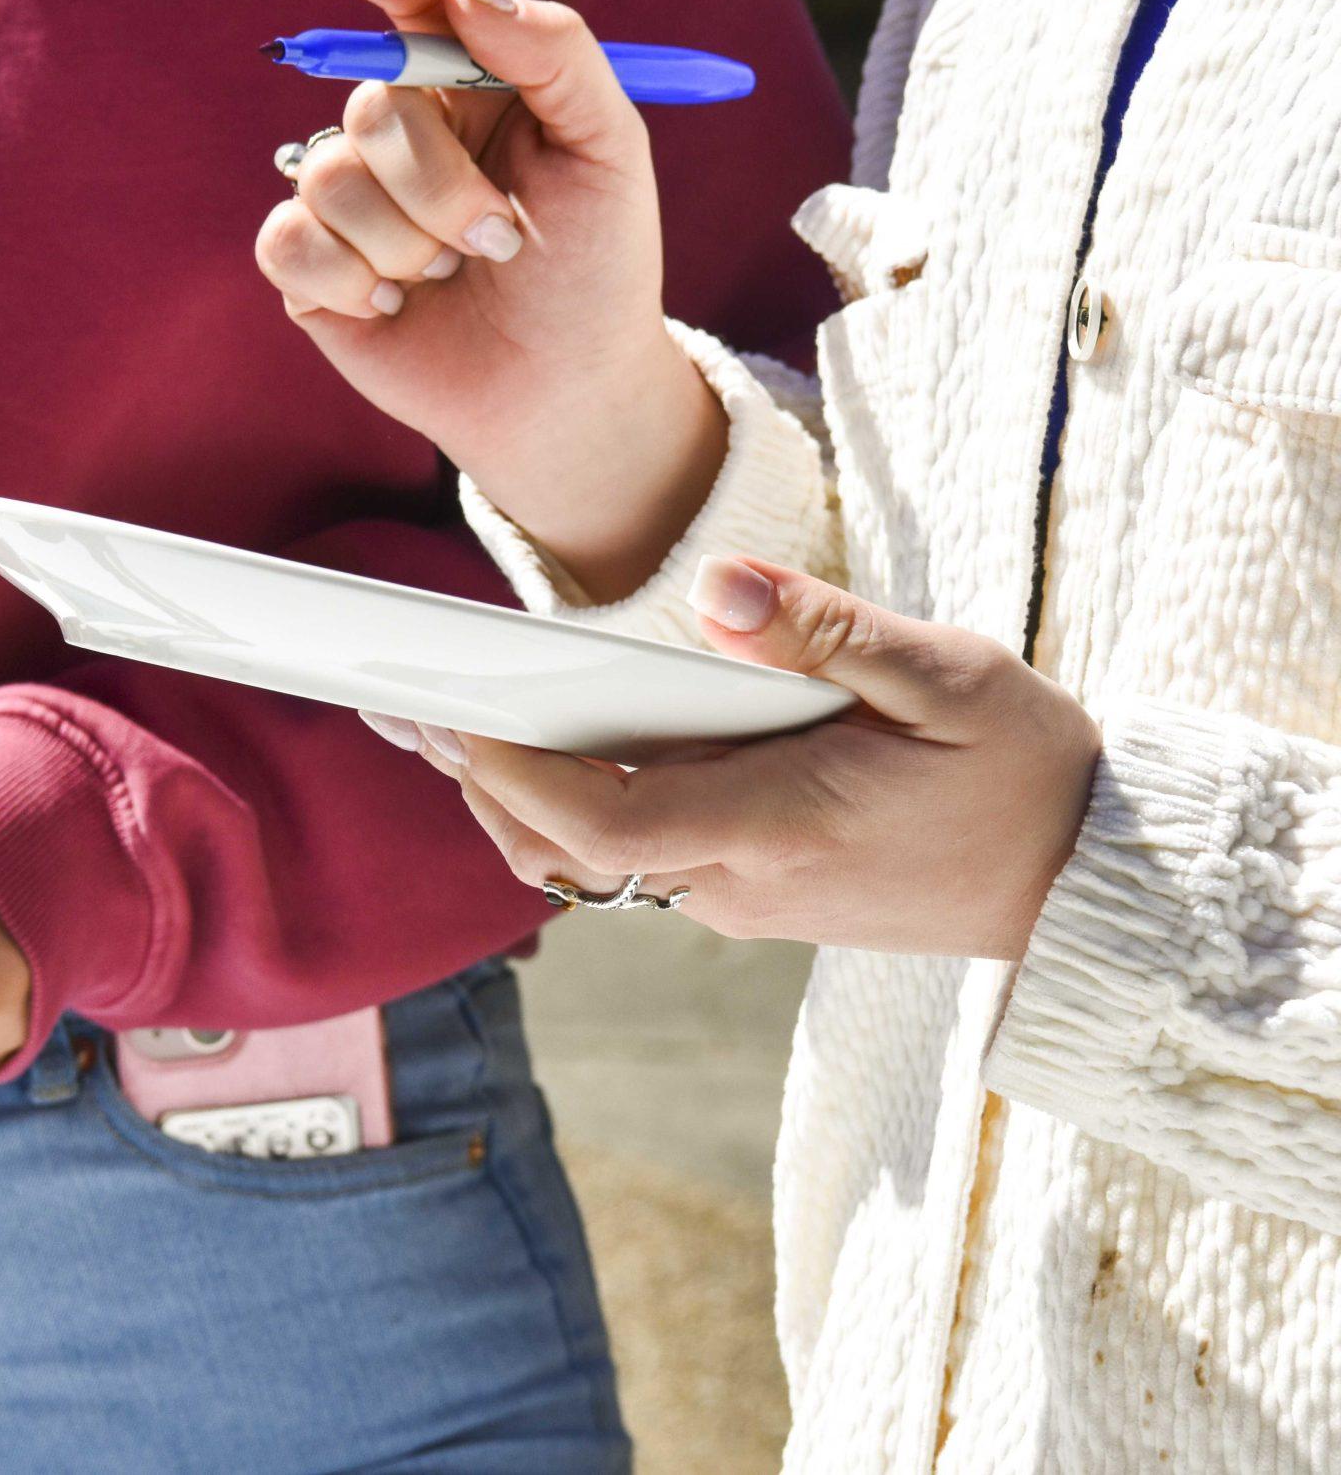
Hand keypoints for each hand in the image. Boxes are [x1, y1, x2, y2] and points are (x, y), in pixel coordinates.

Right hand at [253, 0, 724, 599]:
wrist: (565, 390)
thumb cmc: (594, 266)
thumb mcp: (607, 147)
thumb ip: (554, 51)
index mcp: (471, 84)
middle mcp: (402, 132)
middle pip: (372, 108)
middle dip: (440, 185)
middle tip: (500, 240)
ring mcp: (350, 200)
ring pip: (329, 180)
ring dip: (405, 244)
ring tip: (451, 278)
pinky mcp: (310, 269)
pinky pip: (287, 240)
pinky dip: (347, 279)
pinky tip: (393, 307)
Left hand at [435, 557, 1101, 959]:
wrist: (1084, 881)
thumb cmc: (1021, 770)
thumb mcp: (946, 676)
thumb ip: (827, 635)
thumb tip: (719, 592)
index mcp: (777, 830)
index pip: (604, 823)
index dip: (514, 775)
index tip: (455, 715)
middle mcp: (738, 885)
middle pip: (564, 853)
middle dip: (481, 783)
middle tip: (408, 706)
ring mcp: (738, 901)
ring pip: (587, 865)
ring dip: (515, 800)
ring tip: (447, 718)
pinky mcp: (747, 893)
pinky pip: (631, 859)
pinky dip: (572, 807)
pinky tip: (549, 743)